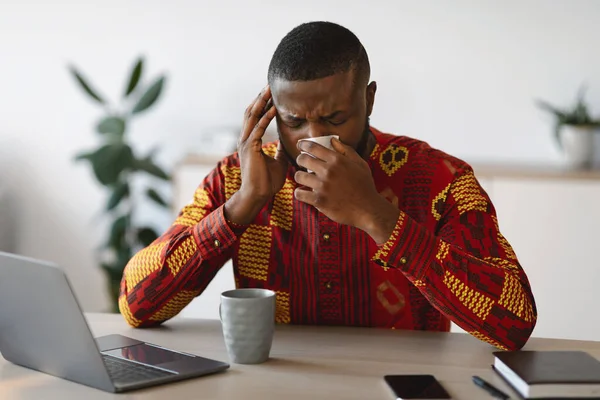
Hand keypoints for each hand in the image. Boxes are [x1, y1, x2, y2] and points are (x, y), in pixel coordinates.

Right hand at [224, 86, 288, 224]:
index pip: (256, 117)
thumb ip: (280, 149)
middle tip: (270, 84)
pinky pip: (258, 128)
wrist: (258, 195)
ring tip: (270, 90)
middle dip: (261, 97)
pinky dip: (266, 117)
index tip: (272, 93)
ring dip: (261, 102)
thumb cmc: (266, 181)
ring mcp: (246, 142)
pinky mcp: (250, 148)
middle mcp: (246, 139)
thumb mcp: (278, 160)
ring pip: (252, 116)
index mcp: (251, 141)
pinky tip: (274, 108)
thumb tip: (286, 141)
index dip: (263, 104)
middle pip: (251, 111)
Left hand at [294, 138, 399, 243]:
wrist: (368, 209)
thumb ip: (346, 150)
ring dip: (300, 177)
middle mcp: (328, 171)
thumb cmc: (365, 186)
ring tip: (304, 179)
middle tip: (302, 163)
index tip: (300, 145)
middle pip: (302, 159)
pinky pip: (299, 193)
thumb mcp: (360, 164)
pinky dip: (300, 193)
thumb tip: (333, 140)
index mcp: (337, 160)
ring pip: (299, 176)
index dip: (303, 144)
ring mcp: (322, 186)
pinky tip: (304, 192)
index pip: (313, 147)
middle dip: (300, 160)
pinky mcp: (319, 200)